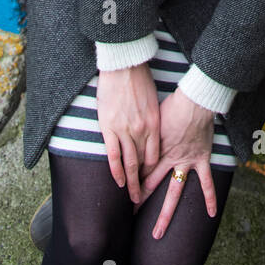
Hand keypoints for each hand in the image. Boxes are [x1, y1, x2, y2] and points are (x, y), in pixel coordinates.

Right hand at [96, 65, 160, 202]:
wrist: (124, 65)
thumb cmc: (139, 79)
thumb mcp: (152, 102)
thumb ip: (151, 120)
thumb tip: (149, 132)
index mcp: (154, 124)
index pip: (154, 155)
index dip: (152, 170)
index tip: (149, 180)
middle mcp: (142, 130)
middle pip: (143, 163)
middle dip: (143, 183)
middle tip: (141, 199)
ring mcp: (125, 130)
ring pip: (129, 163)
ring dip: (130, 183)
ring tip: (131, 198)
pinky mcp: (109, 128)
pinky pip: (113, 155)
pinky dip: (116, 171)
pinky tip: (117, 182)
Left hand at [138, 88, 216, 238]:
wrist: (194, 101)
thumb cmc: (173, 105)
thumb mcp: (153, 118)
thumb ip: (145, 133)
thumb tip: (133, 138)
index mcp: (156, 149)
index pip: (141, 169)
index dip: (132, 180)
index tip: (124, 191)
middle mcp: (169, 160)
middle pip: (151, 185)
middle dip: (140, 200)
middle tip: (130, 215)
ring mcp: (186, 162)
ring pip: (174, 192)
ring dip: (165, 213)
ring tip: (157, 233)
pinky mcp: (201, 160)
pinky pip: (207, 182)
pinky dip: (210, 198)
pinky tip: (211, 215)